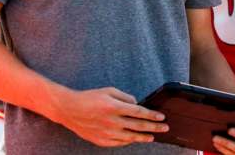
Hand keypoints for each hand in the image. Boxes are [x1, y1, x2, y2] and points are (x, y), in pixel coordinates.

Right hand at [53, 87, 167, 147]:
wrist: (70, 110)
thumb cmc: (89, 98)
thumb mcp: (108, 91)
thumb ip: (124, 97)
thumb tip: (136, 104)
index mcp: (114, 107)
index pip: (139, 112)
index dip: (152, 115)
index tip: (161, 117)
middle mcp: (112, 121)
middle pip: (138, 126)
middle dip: (154, 127)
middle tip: (164, 128)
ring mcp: (107, 133)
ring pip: (131, 137)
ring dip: (143, 137)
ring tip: (152, 136)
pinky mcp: (102, 141)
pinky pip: (119, 143)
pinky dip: (129, 141)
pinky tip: (134, 139)